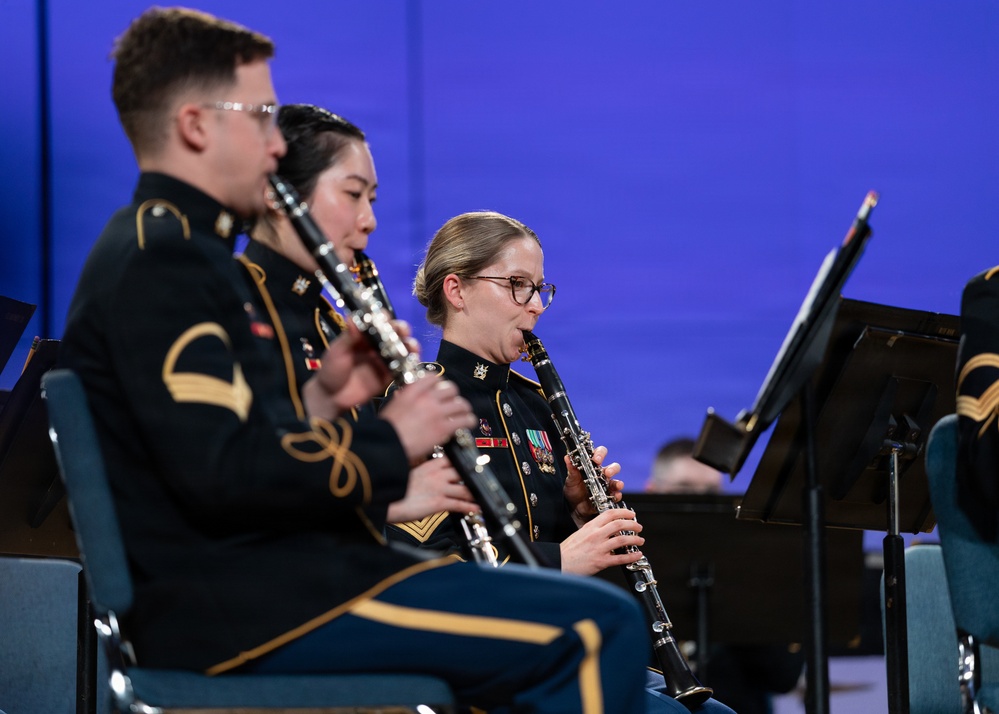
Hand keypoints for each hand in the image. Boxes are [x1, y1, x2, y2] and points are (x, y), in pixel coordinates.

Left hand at [301, 320, 417, 420]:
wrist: (331, 396)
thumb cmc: (331, 370)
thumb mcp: (337, 351)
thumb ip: (348, 337)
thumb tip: (352, 318)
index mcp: (364, 336)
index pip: (377, 322)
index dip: (384, 318)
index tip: (387, 317)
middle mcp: (377, 345)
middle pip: (394, 333)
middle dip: (401, 329)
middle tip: (402, 330)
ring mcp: (384, 360)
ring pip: (401, 349)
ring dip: (409, 345)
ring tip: (412, 345)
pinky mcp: (389, 375)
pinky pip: (402, 367)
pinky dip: (410, 363)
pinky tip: (414, 360)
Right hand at [379, 375, 475, 462]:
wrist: (387, 445)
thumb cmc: (387, 428)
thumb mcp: (393, 405)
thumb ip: (404, 397)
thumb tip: (406, 394)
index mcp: (413, 390)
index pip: (433, 378)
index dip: (440, 383)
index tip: (441, 389)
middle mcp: (427, 398)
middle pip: (451, 388)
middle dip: (454, 395)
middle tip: (453, 402)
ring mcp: (437, 412)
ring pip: (461, 404)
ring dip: (464, 408)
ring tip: (464, 413)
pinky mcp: (444, 427)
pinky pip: (465, 420)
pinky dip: (469, 420)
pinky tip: (469, 423)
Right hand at [386, 455, 479, 522]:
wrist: (387, 501)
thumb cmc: (395, 489)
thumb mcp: (410, 474)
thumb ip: (424, 473)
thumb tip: (430, 476)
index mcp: (429, 465)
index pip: (452, 459)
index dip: (464, 460)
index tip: (473, 461)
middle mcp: (437, 474)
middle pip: (462, 472)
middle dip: (474, 475)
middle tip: (484, 477)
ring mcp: (439, 488)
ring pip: (464, 488)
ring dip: (475, 493)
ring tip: (484, 495)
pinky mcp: (438, 502)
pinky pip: (459, 504)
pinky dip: (470, 507)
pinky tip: (477, 508)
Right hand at [560, 508, 644, 575]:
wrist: (559, 562)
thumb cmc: (568, 550)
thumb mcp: (580, 533)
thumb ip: (594, 529)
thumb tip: (608, 528)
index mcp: (590, 526)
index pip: (610, 514)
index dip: (623, 512)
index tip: (631, 514)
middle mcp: (596, 535)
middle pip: (619, 525)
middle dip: (633, 525)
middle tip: (639, 527)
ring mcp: (599, 548)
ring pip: (622, 540)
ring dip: (635, 539)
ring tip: (640, 540)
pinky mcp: (601, 561)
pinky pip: (620, 558)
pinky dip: (631, 556)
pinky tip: (637, 554)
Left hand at [564, 445, 623, 526]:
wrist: (573, 508)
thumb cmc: (573, 490)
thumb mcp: (570, 479)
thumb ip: (571, 469)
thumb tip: (567, 457)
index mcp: (592, 466)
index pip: (600, 454)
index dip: (600, 454)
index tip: (596, 458)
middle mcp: (601, 475)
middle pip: (613, 467)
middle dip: (612, 469)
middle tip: (607, 472)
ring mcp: (606, 486)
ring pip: (617, 481)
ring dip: (618, 483)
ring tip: (617, 485)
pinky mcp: (607, 497)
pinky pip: (616, 496)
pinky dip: (617, 496)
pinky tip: (614, 496)